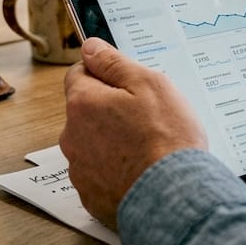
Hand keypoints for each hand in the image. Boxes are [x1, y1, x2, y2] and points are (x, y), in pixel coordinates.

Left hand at [60, 38, 207, 228]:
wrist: (174, 197)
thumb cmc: (166, 138)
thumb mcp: (149, 83)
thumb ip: (114, 62)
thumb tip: (90, 47)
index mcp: (83, 102)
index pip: (79, 73)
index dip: (104, 72)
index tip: (126, 82)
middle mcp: (72, 135)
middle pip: (85, 110)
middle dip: (109, 109)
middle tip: (145, 116)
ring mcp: (80, 169)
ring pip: (92, 143)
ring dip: (111, 140)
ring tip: (146, 147)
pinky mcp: (91, 196)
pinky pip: (100, 174)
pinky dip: (115, 170)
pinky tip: (140, 170)